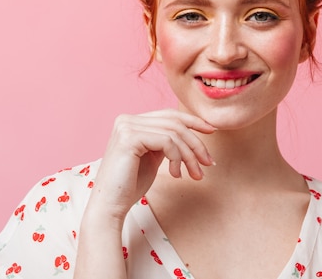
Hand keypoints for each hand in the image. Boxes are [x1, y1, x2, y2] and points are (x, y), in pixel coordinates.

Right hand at [86, 109, 215, 221]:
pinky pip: (167, 141)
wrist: (110, 206)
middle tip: (208, 163)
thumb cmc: (131, 186)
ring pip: (174, 133)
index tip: (211, 131)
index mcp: (131, 121)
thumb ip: (165, 142)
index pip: (169, 115)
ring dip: (190, 155)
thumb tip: (191, 134)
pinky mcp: (129, 138)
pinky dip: (177, 158)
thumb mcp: (153, 158)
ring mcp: (127, 127)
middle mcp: (127, 119)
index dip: (193, 121)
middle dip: (196, 143)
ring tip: (195, 174)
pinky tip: (175, 174)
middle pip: (174, 123)